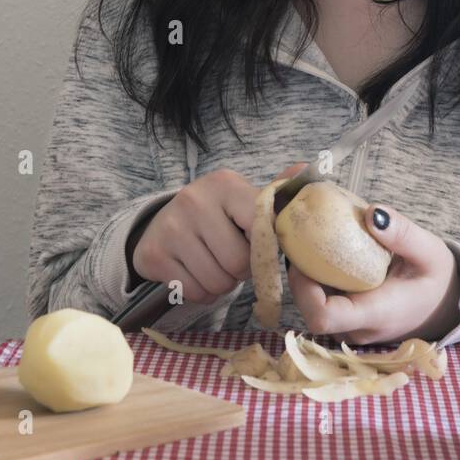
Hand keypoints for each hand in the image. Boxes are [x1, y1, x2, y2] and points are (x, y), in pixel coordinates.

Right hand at [131, 164, 303, 303]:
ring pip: (217, 282)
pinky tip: (196, 273)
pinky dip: (202, 292)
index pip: (260, 228)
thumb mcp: (244, 199)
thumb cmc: (216, 215)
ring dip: (222, 284)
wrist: (162, 223)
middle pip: (238, 263)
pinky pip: (195, 293)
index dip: (263, 246)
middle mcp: (194, 201)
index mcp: (224, 184)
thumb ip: (276, 193)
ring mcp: (171, 228)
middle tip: (231, 257)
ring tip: (214, 264)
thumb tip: (305, 167)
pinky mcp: (153, 255)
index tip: (257, 245)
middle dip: (241, 270)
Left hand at [285, 194, 459, 345]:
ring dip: (306, 274)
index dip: (303, 289)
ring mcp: (352, 326)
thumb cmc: (438, 280)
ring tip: (308, 237)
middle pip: (310, 310)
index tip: (302, 256)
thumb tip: (371, 212)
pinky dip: (318, 276)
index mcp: (375, 313)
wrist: (446, 306)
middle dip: (299, 275)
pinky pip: (325, 300)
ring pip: (314, 305)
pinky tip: (322, 249)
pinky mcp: (350, 318)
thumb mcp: (430, 252)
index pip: (323, 317)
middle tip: (299, 235)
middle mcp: (358, 327)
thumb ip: (402, 234)